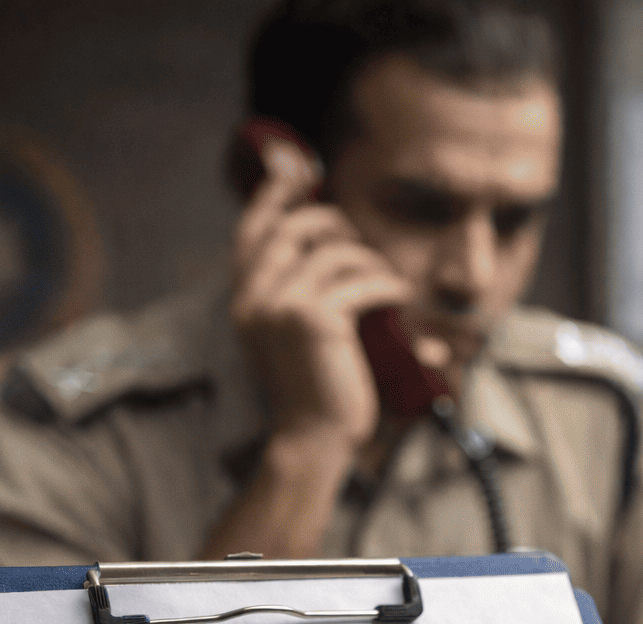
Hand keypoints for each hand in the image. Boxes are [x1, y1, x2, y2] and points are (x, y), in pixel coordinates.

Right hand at [230, 139, 412, 448]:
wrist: (313, 438)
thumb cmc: (312, 390)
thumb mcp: (289, 334)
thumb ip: (294, 290)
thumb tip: (328, 242)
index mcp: (243, 299)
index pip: (252, 229)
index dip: (274, 193)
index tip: (296, 166)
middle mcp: (253, 297)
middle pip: (292, 227)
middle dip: (332, 221)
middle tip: (357, 238)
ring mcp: (281, 306)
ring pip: (333, 252)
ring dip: (368, 260)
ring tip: (385, 280)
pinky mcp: (314, 319)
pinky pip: (360, 281)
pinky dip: (386, 284)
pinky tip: (398, 296)